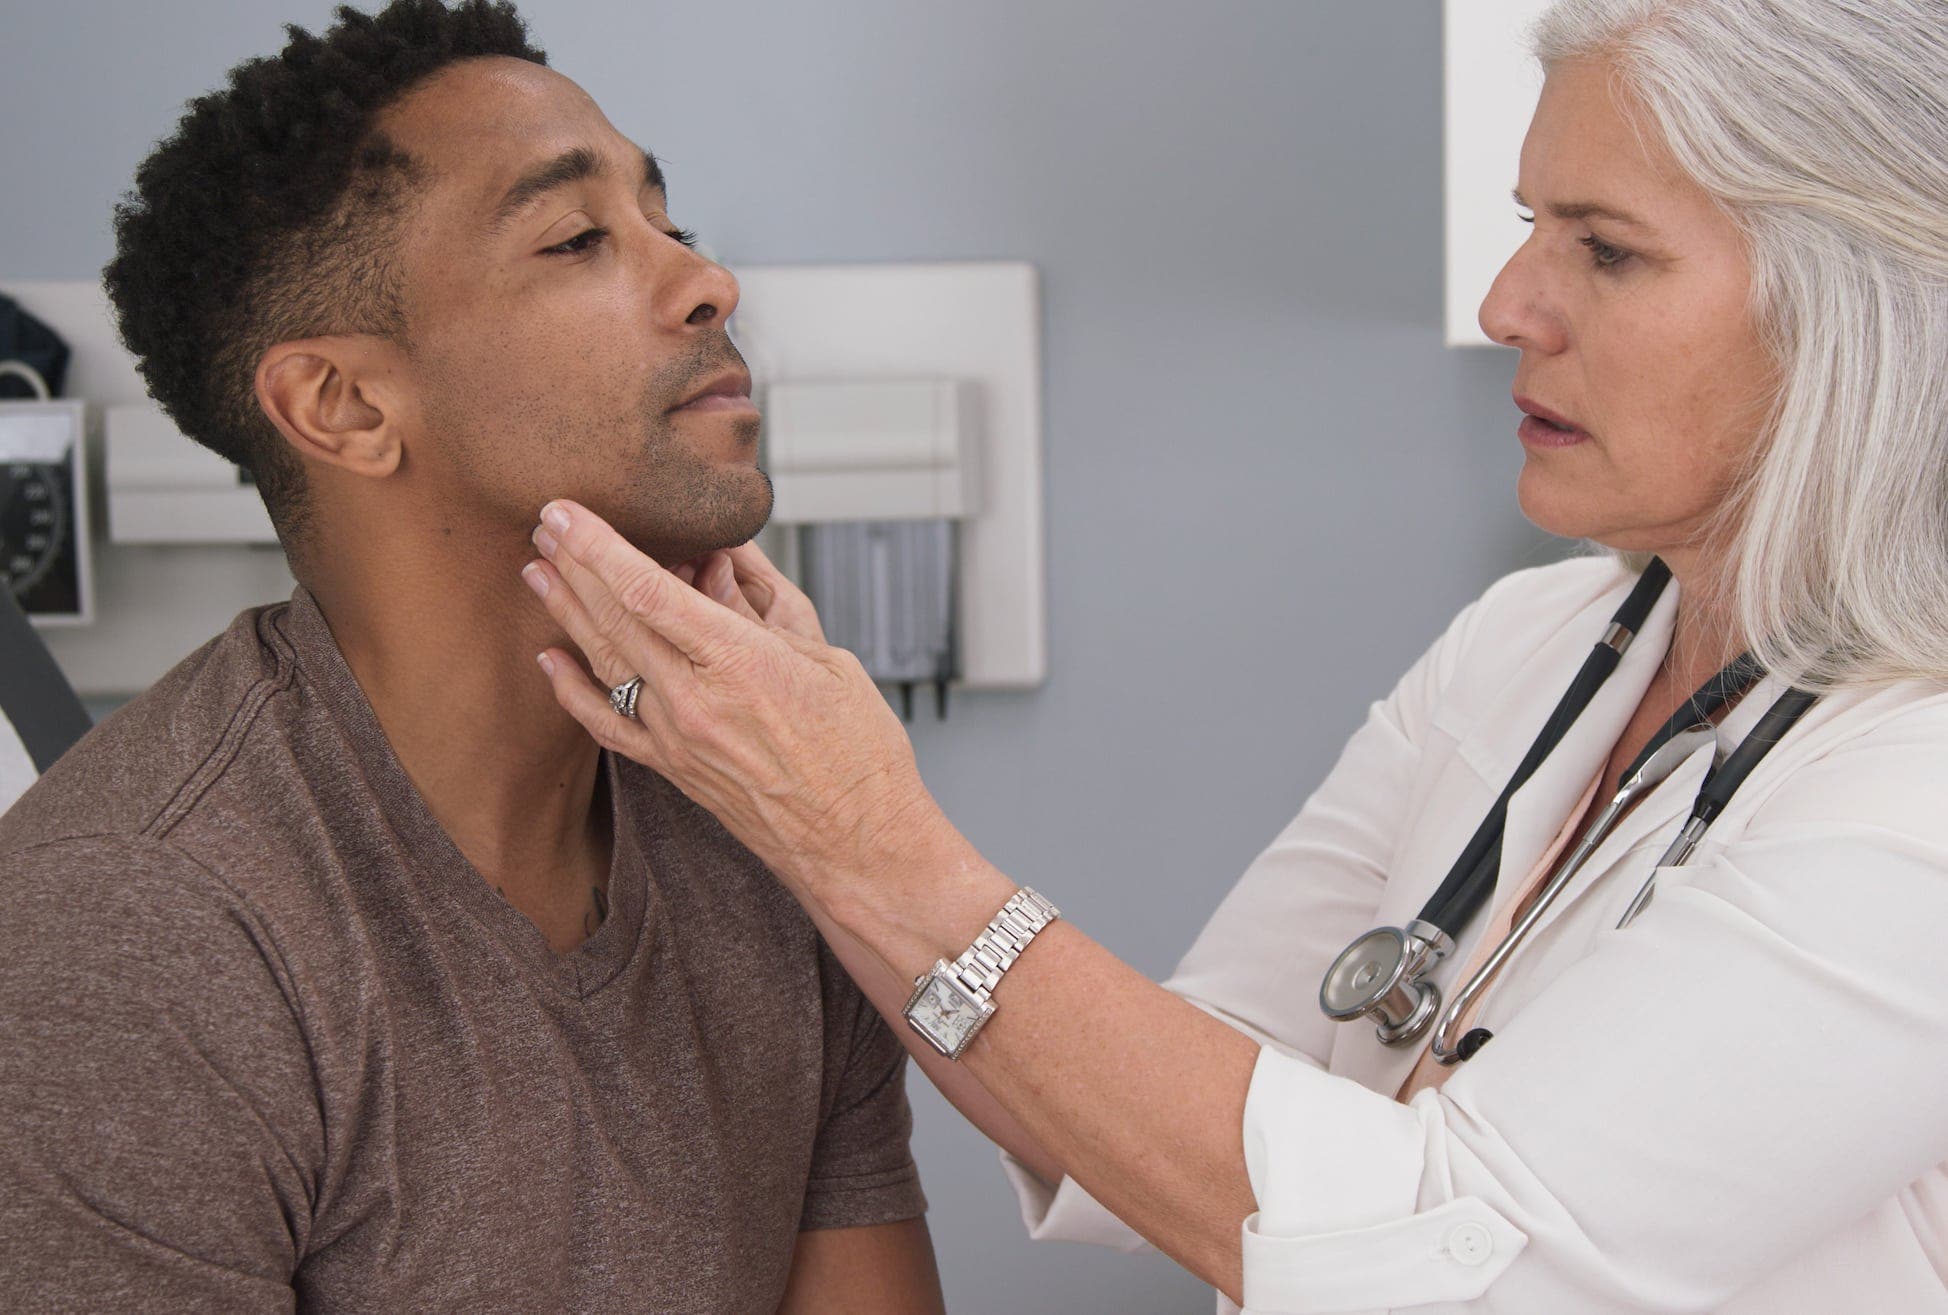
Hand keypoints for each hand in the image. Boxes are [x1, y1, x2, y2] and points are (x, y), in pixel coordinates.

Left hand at [521, 500, 952, 912]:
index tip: (567, 511)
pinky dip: (572, 689)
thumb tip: (723, 561)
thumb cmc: (859, 754)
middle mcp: (694, 701)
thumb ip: (764, 606)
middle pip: (613, 618)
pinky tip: (550, 660)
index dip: (598, 545)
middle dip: (573, 565)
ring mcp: (676, 739)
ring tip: (536, 571)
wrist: (858, 844)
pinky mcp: (673, 770)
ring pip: (603, 663)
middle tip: (542, 524)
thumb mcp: (825, 657)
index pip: (646, 589)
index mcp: (738, 662)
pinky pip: (606, 725)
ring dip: (565, 612)